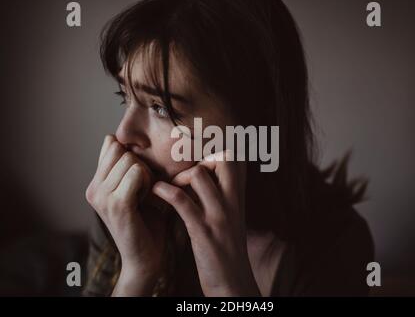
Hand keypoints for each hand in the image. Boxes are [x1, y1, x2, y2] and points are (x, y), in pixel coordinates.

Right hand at [85, 135, 166, 295]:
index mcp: (95, 184)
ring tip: (144, 196)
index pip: (111, 145)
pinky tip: (146, 200)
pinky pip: (136, 173)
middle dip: (139, 164)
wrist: (146, 257)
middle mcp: (93, 189)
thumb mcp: (133, 188)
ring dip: (145, 175)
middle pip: (121, 150)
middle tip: (143, 189)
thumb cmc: (147, 221)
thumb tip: (113, 136)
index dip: (131, 156)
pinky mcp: (116, 204)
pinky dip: (147, 183)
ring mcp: (102, 197)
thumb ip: (125, 166)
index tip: (139, 178)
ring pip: (130, 160)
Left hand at [152, 150, 260, 295]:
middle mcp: (232, 202)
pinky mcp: (202, 231)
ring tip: (169, 186)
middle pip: (223, 158)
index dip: (215, 153)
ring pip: (199, 175)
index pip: (234, 159)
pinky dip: (165, 192)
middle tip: (186, 173)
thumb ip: (224, 196)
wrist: (232, 281)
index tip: (198, 163)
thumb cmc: (227, 248)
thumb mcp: (232, 217)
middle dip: (201, 158)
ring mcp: (218, 215)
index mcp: (238, 198)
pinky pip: (182, 201)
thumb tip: (206, 176)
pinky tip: (156, 191)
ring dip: (179, 176)